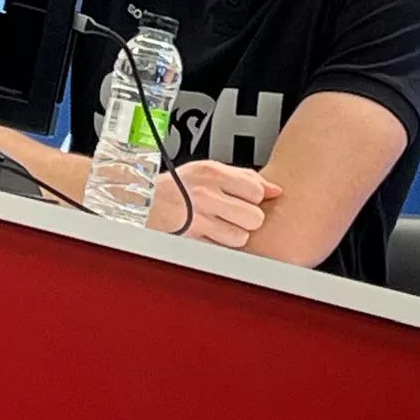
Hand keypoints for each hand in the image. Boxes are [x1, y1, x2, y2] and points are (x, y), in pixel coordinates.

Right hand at [148, 159, 282, 245]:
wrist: (144, 201)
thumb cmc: (179, 185)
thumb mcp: (208, 169)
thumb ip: (245, 177)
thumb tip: (275, 190)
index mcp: (211, 173)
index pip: (256, 191)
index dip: (256, 197)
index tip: (248, 198)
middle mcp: (205, 195)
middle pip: (254, 217)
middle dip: (248, 218)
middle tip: (236, 214)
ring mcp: (198, 219)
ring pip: (240, 237)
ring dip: (235, 234)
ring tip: (221, 224)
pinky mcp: (192, 240)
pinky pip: (223, 249)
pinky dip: (220, 245)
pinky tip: (211, 234)